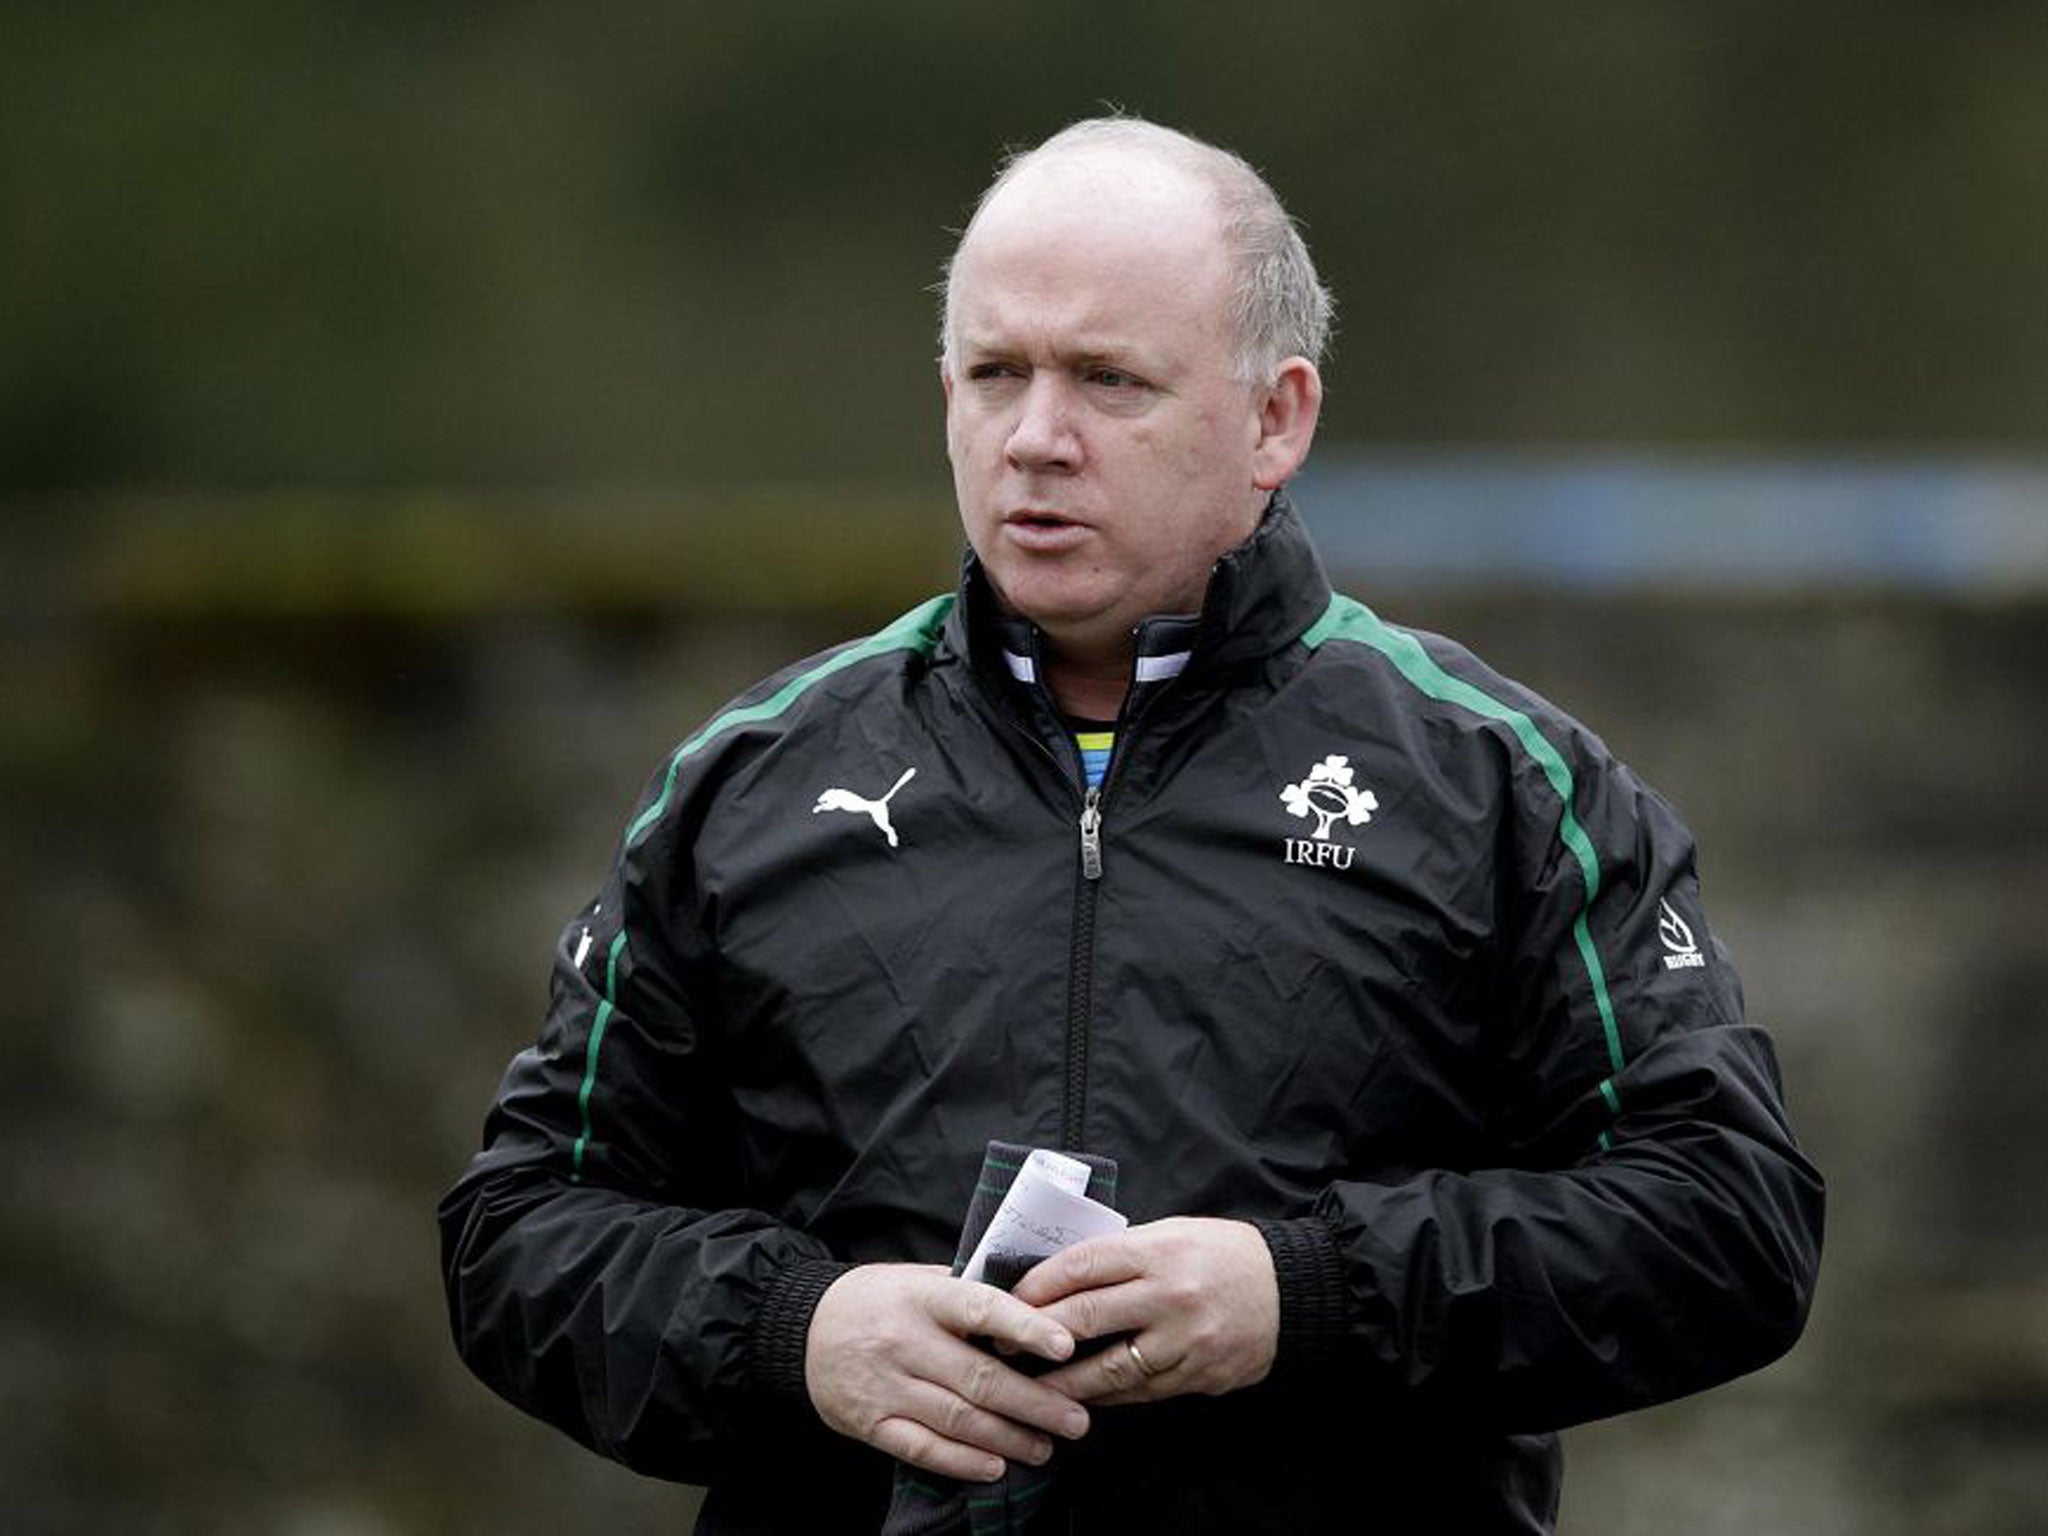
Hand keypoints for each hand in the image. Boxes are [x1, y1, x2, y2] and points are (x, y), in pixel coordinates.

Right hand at [805, 1263, 1091, 1482]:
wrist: (803, 1327)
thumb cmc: (878, 1300)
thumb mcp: (917, 1278)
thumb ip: (967, 1290)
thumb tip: (1035, 1301)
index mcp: (923, 1296)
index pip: (980, 1308)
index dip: (1025, 1328)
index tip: (1065, 1345)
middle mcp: (904, 1340)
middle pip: (979, 1377)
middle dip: (1035, 1403)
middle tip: (1076, 1419)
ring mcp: (885, 1385)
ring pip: (957, 1419)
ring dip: (1009, 1437)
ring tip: (1046, 1447)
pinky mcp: (869, 1423)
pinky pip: (922, 1448)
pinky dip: (962, 1460)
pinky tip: (995, 1465)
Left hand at [1010, 1217, 1278, 1404]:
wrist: (1291, 1290)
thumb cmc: (1223, 1253)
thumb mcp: (1173, 1233)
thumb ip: (1123, 1253)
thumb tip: (1063, 1275)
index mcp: (1157, 1250)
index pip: (1081, 1266)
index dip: (1037, 1285)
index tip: (1009, 1299)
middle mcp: (1168, 1294)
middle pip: (1085, 1317)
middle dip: (1036, 1334)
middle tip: (1004, 1346)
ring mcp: (1184, 1340)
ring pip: (1109, 1368)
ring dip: (1064, 1381)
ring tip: (1032, 1388)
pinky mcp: (1199, 1374)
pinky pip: (1141, 1391)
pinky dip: (1109, 1395)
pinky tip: (1085, 1396)